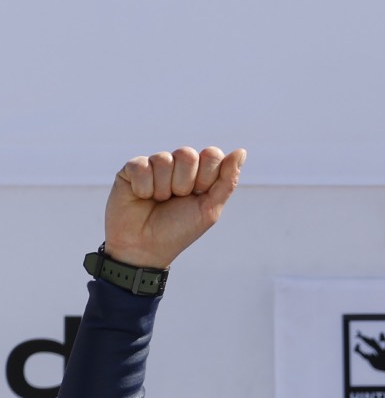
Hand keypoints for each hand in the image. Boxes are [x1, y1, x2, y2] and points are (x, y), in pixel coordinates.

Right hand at [104, 146, 246, 269]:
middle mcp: (177, 166)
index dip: (206, 176)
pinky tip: (141, 197)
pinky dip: (144, 188)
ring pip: (163, 159)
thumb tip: (241, 151)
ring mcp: (153, 165)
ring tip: (158, 201)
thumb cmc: (179, 230)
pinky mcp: (131, 169)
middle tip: (177, 199)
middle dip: (184, 183)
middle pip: (187, 153)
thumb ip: (227, 180)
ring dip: (163, 188)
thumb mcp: (209, 208)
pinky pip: (141, 166)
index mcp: (200, 174)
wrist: (145, 247)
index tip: (199, 194)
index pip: (211, 154)